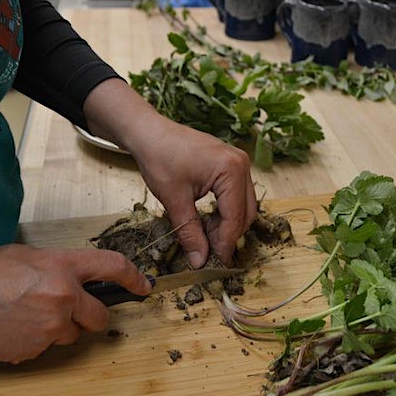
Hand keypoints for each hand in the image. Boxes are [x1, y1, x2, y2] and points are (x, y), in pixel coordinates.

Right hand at [0, 244, 151, 362]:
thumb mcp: (26, 256)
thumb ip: (57, 265)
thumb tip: (74, 276)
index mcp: (63, 266)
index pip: (112, 266)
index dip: (134, 277)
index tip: (143, 286)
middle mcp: (64, 296)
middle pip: (100, 316)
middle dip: (90, 316)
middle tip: (69, 311)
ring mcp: (51, 326)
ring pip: (72, 334)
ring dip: (59, 328)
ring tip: (27, 315)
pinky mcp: (36, 350)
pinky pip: (47, 347)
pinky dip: (37, 340)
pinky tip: (15, 328)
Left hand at [84, 79, 256, 266]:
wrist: (149, 132)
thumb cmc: (159, 157)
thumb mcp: (174, 199)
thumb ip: (190, 232)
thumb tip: (200, 261)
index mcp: (231, 170)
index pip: (235, 217)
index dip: (225, 243)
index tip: (215, 263)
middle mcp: (241, 164)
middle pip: (245, 212)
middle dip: (228, 235)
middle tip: (208, 254)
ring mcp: (239, 162)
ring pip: (243, 205)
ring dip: (227, 225)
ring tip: (204, 238)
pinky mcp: (231, 165)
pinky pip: (237, 195)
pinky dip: (225, 211)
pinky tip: (207, 222)